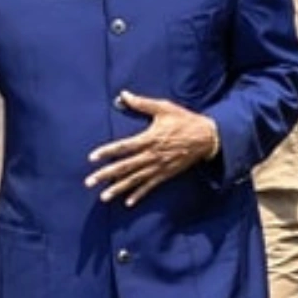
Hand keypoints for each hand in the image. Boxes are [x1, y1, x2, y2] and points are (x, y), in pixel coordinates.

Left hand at [85, 92, 219, 205]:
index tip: (92, 158)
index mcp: (150, 138)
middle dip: (106, 175)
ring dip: (119, 189)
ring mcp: (159, 167)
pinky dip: (140, 194)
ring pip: (135, 180)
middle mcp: (152, 155)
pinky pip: (151, 186)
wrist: (208, 137)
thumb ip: (142, 103)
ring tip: (104, 197)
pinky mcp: (167, 174)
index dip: (107, 152)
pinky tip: (128, 202)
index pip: (124, 147)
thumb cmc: (185, 120)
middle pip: (125, 167)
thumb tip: (123, 95)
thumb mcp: (165, 108)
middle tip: (89, 182)